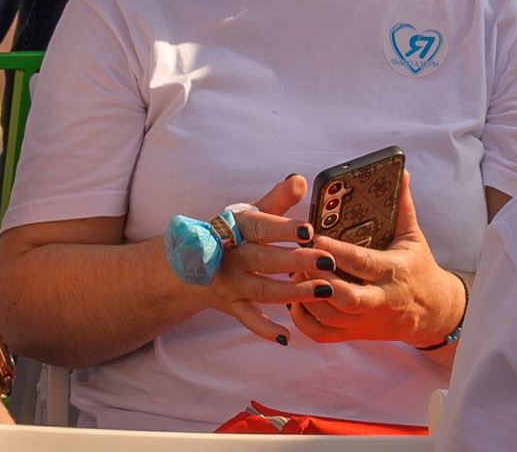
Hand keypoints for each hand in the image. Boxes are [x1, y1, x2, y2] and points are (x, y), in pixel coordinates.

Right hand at [186, 175, 349, 344]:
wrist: (189, 263)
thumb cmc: (233, 233)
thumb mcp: (251, 212)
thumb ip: (277, 199)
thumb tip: (300, 179)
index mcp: (237, 227)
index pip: (262, 226)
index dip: (284, 228)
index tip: (310, 229)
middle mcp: (232, 255)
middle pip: (264, 259)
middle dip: (296, 261)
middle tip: (327, 261)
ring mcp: (231, 283)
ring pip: (261, 290)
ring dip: (291, 293)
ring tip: (323, 290)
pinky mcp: (231, 305)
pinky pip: (248, 319)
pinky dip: (265, 329)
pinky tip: (287, 337)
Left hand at [286, 172, 463, 349]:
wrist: (434, 314)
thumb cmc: (419, 268)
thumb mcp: (413, 237)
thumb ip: (403, 206)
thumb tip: (402, 173)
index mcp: (394, 271)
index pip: (361, 261)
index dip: (334, 251)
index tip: (312, 236)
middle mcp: (381, 300)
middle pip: (346, 297)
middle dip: (319, 279)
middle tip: (298, 258)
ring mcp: (368, 321)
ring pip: (331, 317)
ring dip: (307, 297)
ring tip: (294, 273)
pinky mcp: (358, 334)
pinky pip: (325, 335)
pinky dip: (305, 320)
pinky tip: (296, 300)